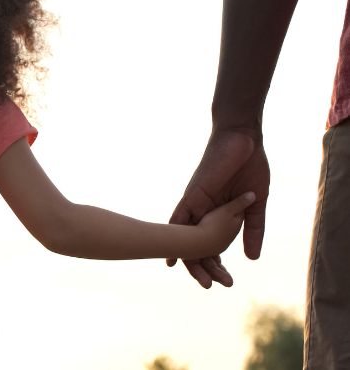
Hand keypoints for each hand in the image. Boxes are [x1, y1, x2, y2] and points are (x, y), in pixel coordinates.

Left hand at [168, 129, 269, 287]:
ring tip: (201, 279)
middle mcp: (202, 212)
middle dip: (202, 267)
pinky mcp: (193, 195)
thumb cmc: (250, 167)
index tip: (223, 280)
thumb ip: (253, 228)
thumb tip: (252, 258)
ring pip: (185, 236)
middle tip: (210, 286)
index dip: (214, 263)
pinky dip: (174, 235)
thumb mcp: (256, 203)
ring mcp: (195, 204)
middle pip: (195, 245)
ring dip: (190, 259)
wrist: (243, 140)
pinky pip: (179, 218)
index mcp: (216, 214)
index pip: (210, 244)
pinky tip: (171, 255)